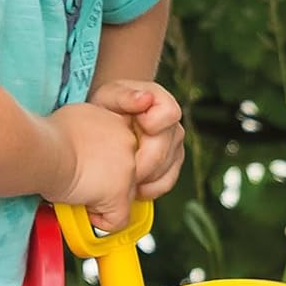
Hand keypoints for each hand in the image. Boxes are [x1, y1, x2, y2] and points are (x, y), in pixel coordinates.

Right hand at [41, 101, 139, 231]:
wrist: (44, 151)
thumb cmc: (48, 136)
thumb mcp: (77, 120)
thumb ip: (91, 132)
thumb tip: (85, 144)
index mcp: (117, 122)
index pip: (123, 148)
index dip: (108, 162)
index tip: (94, 168)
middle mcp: (127, 141)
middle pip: (127, 170)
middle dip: (107, 180)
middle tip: (84, 182)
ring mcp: (128, 168)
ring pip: (126, 195)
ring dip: (103, 198)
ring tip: (79, 194)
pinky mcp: (120, 193)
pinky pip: (118, 219)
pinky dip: (100, 221)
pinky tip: (83, 210)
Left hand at [89, 80, 184, 199]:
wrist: (110, 118)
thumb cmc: (110, 105)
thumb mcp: (110, 95)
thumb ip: (125, 96)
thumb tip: (145, 98)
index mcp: (162, 103)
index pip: (169, 114)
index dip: (151, 125)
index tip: (129, 127)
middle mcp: (174, 126)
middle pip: (162, 152)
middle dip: (136, 164)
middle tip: (112, 168)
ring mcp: (175, 148)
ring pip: (164, 172)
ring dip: (140, 179)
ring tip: (117, 177)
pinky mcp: (172, 167)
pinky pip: (164, 184)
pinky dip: (146, 189)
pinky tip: (129, 186)